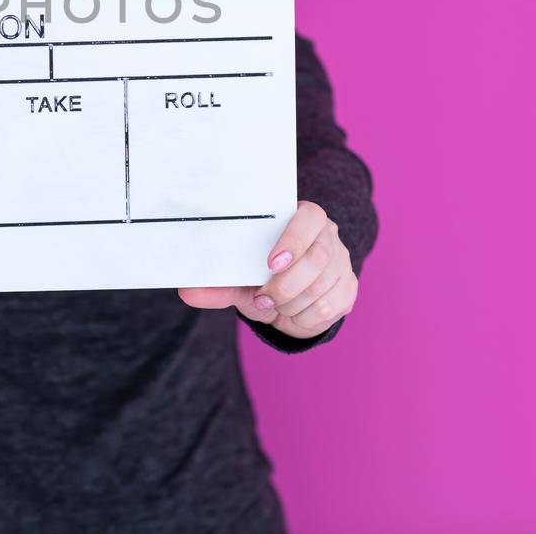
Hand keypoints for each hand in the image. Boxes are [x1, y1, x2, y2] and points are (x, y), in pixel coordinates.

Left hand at [179, 201, 357, 339]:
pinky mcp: (349, 288)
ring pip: (321, 286)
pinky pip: (329, 307)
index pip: (309, 218)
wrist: (288, 304)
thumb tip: (187, 290)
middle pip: (317, 258)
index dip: (293, 239)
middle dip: (285, 285)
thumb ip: (218, 284)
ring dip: (291, 303)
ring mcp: (342, 262)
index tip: (271, 263)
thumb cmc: (262, 280)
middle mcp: (328, 237)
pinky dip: (304, 317)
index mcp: (302, 220)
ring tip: (274, 305)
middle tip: (263, 298)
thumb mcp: (240, 280)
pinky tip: (293, 313)